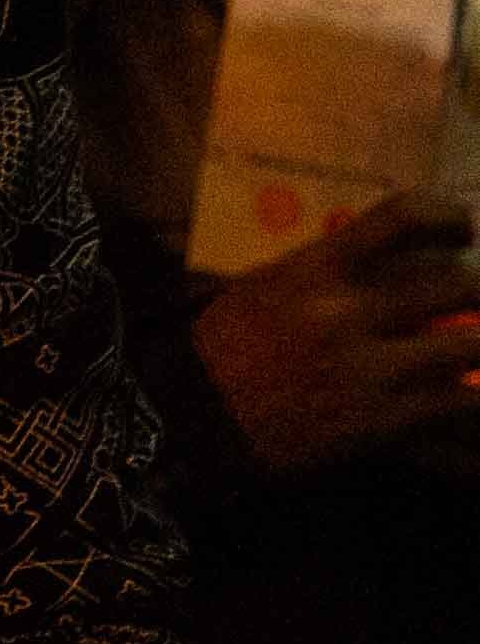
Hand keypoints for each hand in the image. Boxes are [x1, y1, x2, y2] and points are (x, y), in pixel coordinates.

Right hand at [190, 193, 479, 473]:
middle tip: (476, 299)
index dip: (447, 217)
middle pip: (457, 285)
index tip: (462, 233)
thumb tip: (393, 260)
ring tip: (476, 348)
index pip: (401, 219)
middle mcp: (345, 312)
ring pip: (472, 346)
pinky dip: (471, 397)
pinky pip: (458, 402)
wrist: (192, 425)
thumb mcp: (264, 288)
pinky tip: (469, 395)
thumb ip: (327, 271)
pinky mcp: (382, 422)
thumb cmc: (223, 351)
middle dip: (478, 292)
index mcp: (312, 270)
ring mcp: (368, 369)